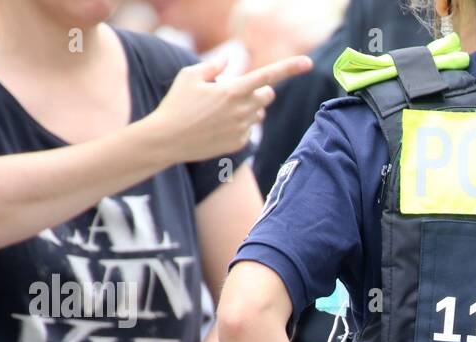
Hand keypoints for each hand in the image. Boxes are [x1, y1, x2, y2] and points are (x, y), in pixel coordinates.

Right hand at [141, 54, 311, 162]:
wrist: (167, 139)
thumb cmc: (176, 104)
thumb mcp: (189, 76)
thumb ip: (213, 67)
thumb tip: (228, 62)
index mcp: (233, 91)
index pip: (268, 76)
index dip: (289, 68)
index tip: (308, 62)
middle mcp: (242, 111)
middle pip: (267, 96)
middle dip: (260, 90)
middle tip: (238, 90)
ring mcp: (242, 129)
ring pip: (258, 113)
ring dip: (248, 107)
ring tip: (222, 109)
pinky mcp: (239, 144)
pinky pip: (249, 130)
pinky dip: (240, 125)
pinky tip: (219, 126)